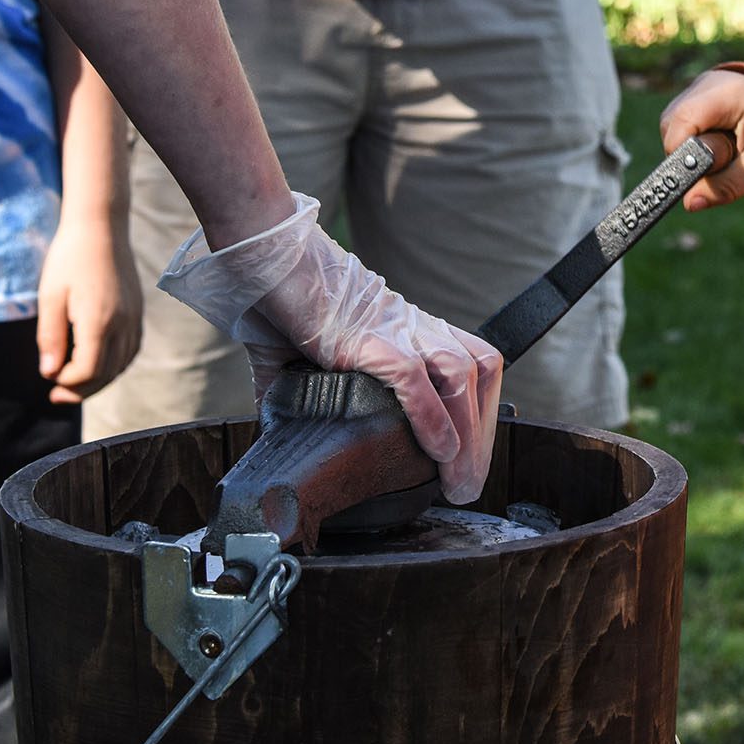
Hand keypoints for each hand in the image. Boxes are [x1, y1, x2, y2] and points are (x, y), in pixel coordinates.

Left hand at [35, 214, 142, 405]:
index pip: (88, 371)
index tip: (48, 377)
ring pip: (122, 365)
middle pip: (107, 374)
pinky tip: (97, 363)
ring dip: (99, 380)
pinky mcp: (138, 311)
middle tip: (56, 393)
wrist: (101, 226)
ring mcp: (134, 318)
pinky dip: (115, 365)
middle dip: (81, 389)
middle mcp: (123, 323)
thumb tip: (49, 373)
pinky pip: (131, 350)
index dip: (67, 382)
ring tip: (74, 382)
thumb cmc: (69, 258)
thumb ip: (50, 337)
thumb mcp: (50, 296)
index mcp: (99, 320)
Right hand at [156, 195, 504, 501]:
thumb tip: (277, 436)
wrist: (262, 258)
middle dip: (480, 434)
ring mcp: (393, 328)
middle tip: (466, 484)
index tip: (465, 459)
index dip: (477, 412)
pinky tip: (436, 452)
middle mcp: (411, 325)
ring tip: (456, 481)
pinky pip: (413, 379)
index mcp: (405, 327)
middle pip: (479, 372)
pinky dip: (432, 418)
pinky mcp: (365, 336)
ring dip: (468, 435)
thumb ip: (292, 393)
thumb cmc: (279, 297)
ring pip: (461, 376)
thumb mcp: (297, 354)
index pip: (470, 363)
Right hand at [660, 69, 743, 210]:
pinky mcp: (697, 91)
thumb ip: (725, 186)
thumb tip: (690, 203)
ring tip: (723, 151)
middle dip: (686, 153)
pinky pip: (677, 119)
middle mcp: (709, 81)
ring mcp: (701, 83)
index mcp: (729, 94)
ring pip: (670, 122)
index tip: (696, 174)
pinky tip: (715, 141)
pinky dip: (690, 137)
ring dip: (686, 146)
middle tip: (720, 162)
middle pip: (672, 122)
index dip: (681, 152)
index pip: (684, 119)